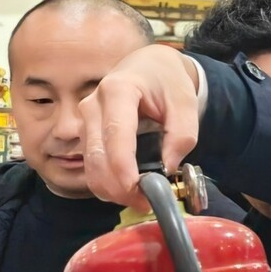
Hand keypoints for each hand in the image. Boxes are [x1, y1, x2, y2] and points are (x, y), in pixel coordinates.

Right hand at [77, 47, 201, 206]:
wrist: (147, 67)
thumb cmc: (167, 82)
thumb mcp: (185, 103)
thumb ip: (182, 134)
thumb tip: (168, 167)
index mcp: (118, 90)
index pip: (115, 134)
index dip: (122, 166)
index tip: (135, 189)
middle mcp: (93, 105)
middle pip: (97, 155)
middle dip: (118, 186)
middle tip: (146, 204)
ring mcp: (84, 120)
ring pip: (90, 165)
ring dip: (111, 189)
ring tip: (140, 200)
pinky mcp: (84, 133)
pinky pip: (91, 165)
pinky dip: (106, 183)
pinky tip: (128, 189)